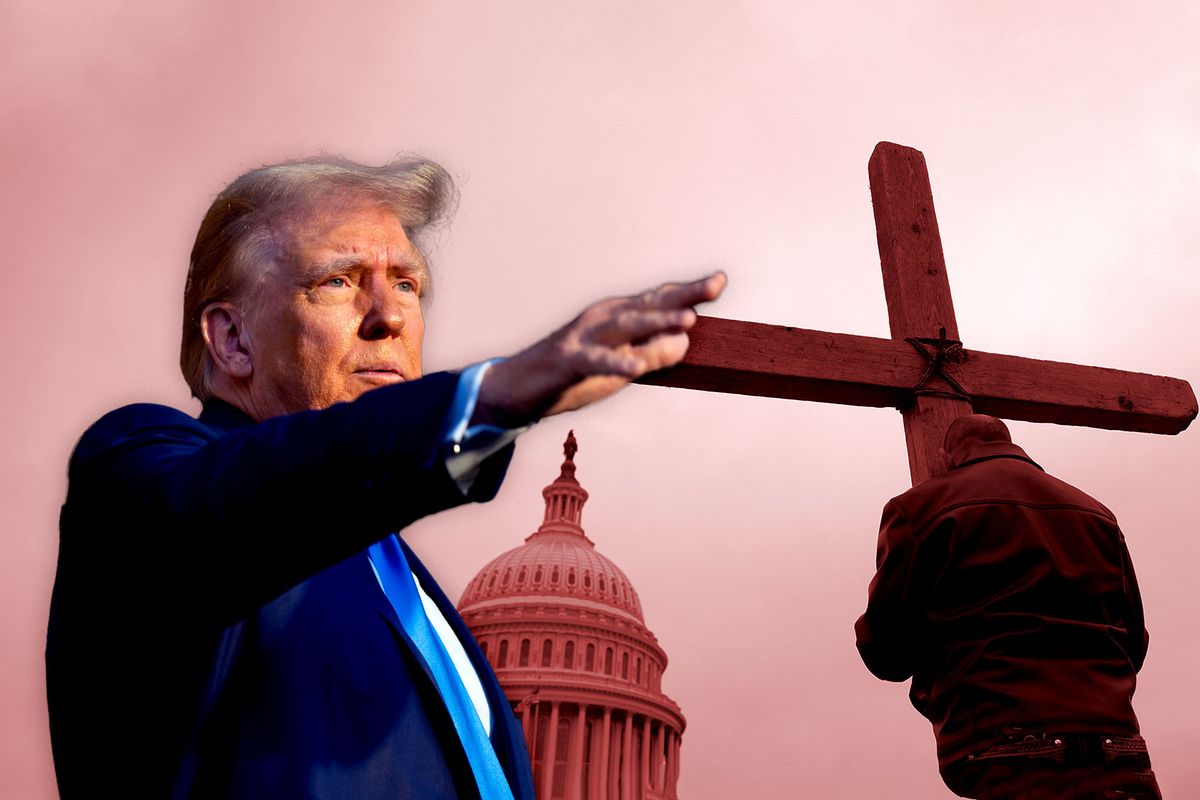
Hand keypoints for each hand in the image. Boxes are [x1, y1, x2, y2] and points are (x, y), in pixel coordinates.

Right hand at [475, 271, 725, 423]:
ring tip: (688, 321)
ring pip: (626, 326)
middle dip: (683, 296)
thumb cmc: (575, 376)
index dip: (689, 291)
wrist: (519, 387)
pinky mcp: (568, 359)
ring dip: (656, 322)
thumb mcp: (622, 367)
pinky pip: (595, 361)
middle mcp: (604, 319)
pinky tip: (635, 366)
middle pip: (649, 304)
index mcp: (618, 317)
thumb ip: (653, 354)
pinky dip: (615, 362)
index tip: (720, 280)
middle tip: (715, 285)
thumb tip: (686, 341)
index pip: (659, 301)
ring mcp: (585, 337)